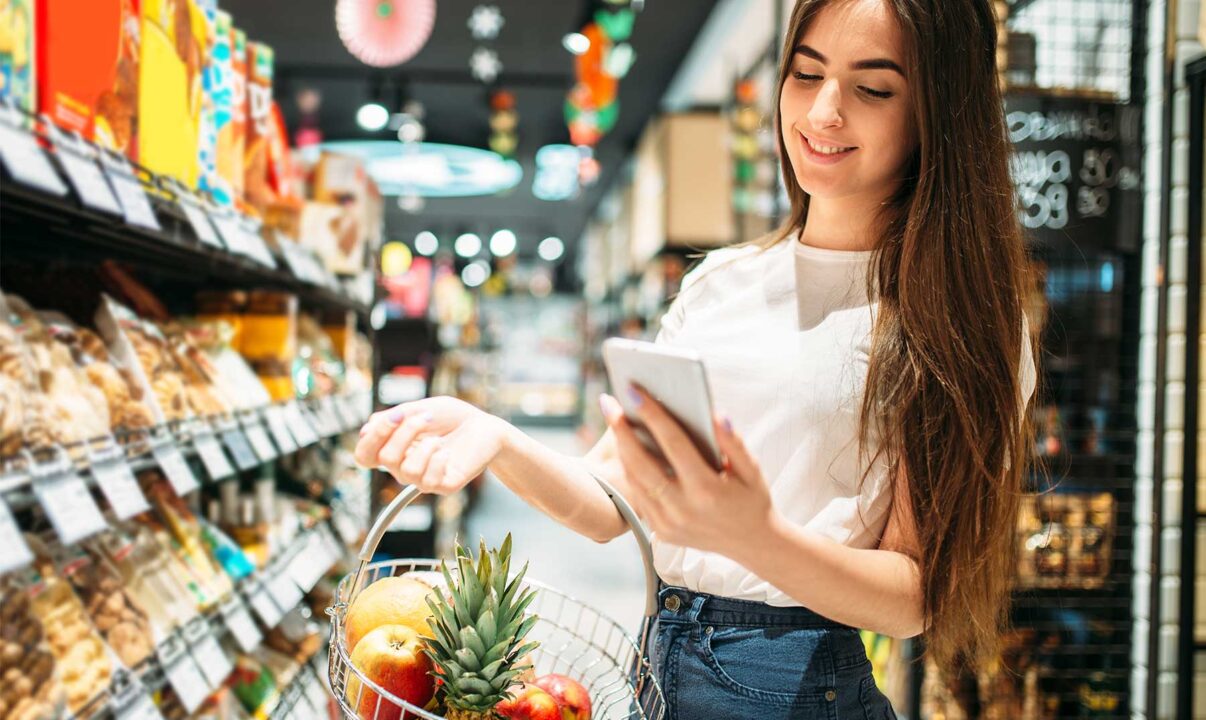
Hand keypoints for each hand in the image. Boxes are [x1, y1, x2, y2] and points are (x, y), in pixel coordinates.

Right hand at [354, 396, 506, 494]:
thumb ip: (393, 419)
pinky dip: (438, 461)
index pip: (365, 456)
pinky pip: (429, 481)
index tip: (392, 417)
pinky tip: (448, 452)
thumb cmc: (452, 417)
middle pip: (384, 458)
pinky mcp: (443, 486)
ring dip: (424, 446)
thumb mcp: (419, 409)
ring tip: (439, 437)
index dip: (371, 438)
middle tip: (426, 416)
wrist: (486, 426)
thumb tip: (365, 431)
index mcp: (394, 449)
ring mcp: (423, 479)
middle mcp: (404, 467)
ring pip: (405, 471)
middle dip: (403, 432)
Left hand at [599, 386, 775, 556]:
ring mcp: (668, 523)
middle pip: (641, 463)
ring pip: (635, 479)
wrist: (752, 543)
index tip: (635, 391)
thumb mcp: (753, 470)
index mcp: (707, 490)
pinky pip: (639, 494)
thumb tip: (714, 414)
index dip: (652, 414)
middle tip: (609, 402)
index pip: (673, 443)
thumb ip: (734, 441)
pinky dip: (631, 469)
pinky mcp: (661, 531)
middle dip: (622, 430)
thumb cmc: (752, 499)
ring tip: (615, 420)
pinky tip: (628, 447)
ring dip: (622, 448)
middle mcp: (682, 509)